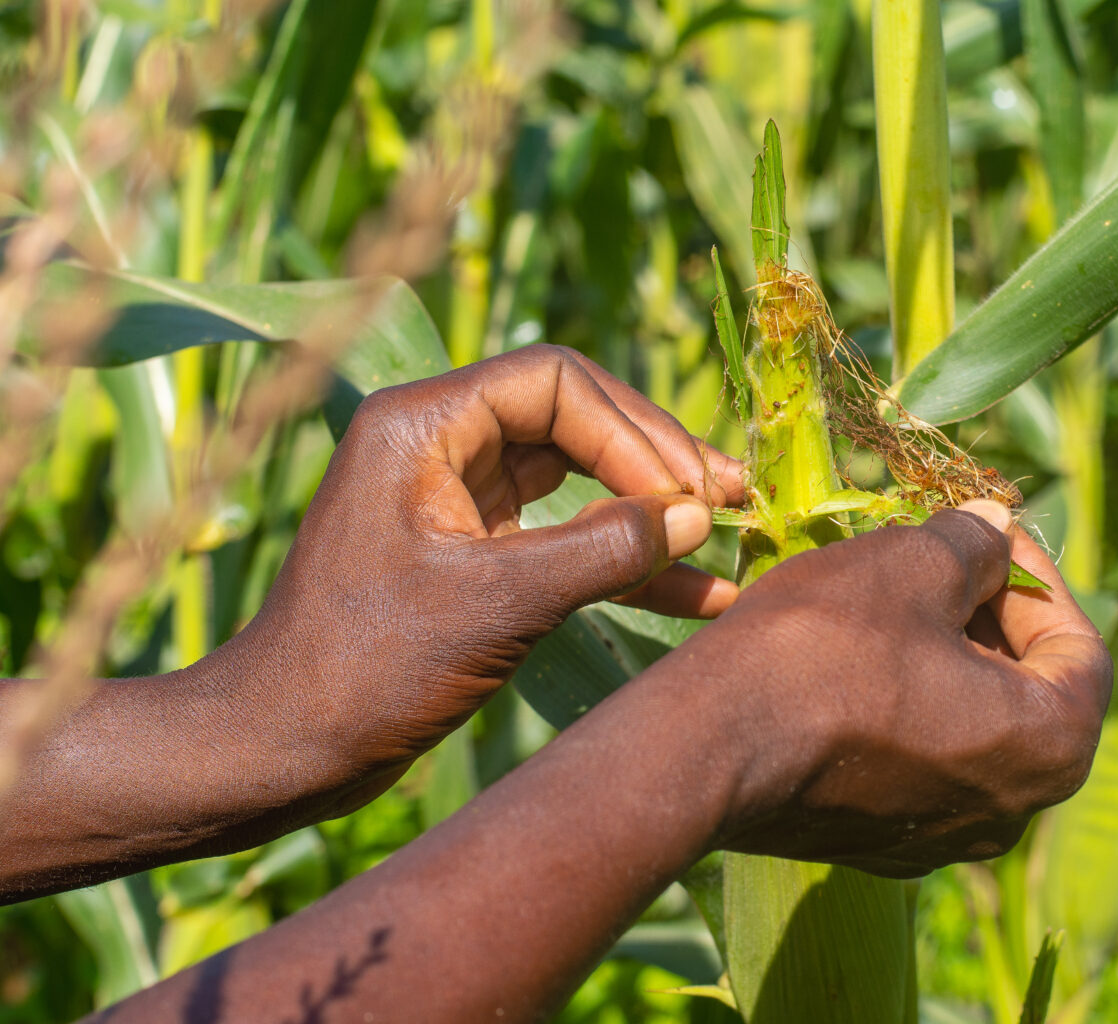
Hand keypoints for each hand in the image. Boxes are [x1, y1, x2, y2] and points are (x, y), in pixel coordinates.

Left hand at [237, 344, 743, 792]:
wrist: (282, 749)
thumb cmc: (369, 669)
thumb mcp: (498, 604)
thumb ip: (603, 551)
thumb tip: (697, 518)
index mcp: (422, 424)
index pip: (554, 383)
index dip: (632, 431)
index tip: (684, 497)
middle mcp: (439, 445)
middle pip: (574, 418)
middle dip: (655, 460)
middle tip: (730, 495)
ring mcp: (457, 500)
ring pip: (577, 477)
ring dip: (649, 508)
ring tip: (730, 529)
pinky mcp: (472, 555)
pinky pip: (563, 536)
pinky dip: (620, 559)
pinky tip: (693, 590)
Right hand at [657, 501, 1111, 876]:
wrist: (705, 747)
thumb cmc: (822, 648)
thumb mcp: (908, 565)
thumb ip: (972, 545)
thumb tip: (994, 528)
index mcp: (1049, 747)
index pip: (1081, 647)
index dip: (1039, 575)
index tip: (990, 533)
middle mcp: (1011, 811)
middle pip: (1028, 690)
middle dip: (989, 613)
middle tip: (939, 554)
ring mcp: (942, 838)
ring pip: (969, 726)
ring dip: (944, 655)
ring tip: (891, 594)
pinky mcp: (879, 844)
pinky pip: (918, 761)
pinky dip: (905, 706)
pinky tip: (853, 658)